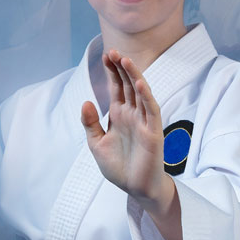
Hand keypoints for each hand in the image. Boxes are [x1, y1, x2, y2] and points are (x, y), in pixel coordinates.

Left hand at [81, 50, 169, 208]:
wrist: (135, 188)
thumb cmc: (119, 167)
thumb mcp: (96, 144)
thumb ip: (90, 123)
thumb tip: (86, 101)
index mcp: (119, 115)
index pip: (117, 87)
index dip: (112, 71)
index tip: (106, 55)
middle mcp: (132, 114)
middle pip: (128, 85)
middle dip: (122, 68)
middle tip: (114, 51)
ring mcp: (144, 121)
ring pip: (140, 93)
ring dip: (134, 76)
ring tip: (126, 60)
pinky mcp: (153, 131)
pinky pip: (151, 110)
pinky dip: (146, 96)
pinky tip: (139, 84)